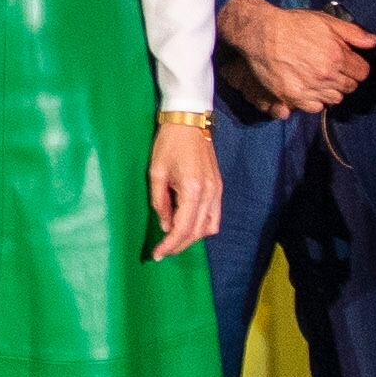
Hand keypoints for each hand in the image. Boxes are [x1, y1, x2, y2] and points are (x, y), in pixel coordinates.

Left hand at [144, 119, 220, 260]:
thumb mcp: (156, 173)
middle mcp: (209, 194)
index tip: (156, 255)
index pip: (182, 228)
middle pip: (197, 232)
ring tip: (174, 241)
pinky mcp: (219, 187)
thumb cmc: (168, 144)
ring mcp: (217, 191)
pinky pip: (215, 217)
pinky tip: (188, 228)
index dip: (169, 245)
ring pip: (209, 227)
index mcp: (192, 190)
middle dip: (179, 245)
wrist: (189, 121)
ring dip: (192, 238)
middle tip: (162, 252)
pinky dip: (202, 227)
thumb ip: (160, 203)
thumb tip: (166, 227)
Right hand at [217, 0, 375, 117]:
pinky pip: (315, 107)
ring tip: (320, 77)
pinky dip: (315, 100)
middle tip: (332, 68)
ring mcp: (309, 88)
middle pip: (350, 87)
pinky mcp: (293, 97)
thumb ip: (353, 33)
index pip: (363, 72)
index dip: (357, 66)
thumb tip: (375, 42)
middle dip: (345, 78)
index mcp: (337, 56)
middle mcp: (325, 76)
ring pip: (334, 99)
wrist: (260, 33)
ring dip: (331, 90)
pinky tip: (309, 87)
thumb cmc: (293, 25)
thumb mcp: (326, 21)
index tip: (348, 61)